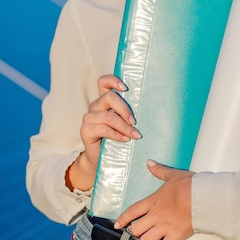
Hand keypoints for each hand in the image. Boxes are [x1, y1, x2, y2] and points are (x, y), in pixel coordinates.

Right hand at [67, 74, 139, 190]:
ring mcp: (89, 118)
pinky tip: (125, 139)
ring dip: (124, 126)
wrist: (101, 158)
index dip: (113, 81)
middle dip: (125, 109)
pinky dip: (117, 134)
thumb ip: (131, 113)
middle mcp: (95, 106)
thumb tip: (154, 107)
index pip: (103, 82)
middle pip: (108, 97)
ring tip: (135, 135)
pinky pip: (103, 129)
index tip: (126, 88)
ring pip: (108, 116)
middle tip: (135, 121)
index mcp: (104, 100)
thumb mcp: (125, 123)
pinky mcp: (85, 130)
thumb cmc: (118, 138)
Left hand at [115, 160, 193, 239]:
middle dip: (137, 231)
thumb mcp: (173, 175)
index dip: (123, 219)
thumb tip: (150, 163)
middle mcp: (156, 216)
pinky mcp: (176, 237)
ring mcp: (165, 228)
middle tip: (142, 229)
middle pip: (135, 230)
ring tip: (153, 237)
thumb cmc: (190, 186)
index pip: (132, 211)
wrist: (205, 197)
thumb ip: (159, 171)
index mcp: (153, 201)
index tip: (118, 225)